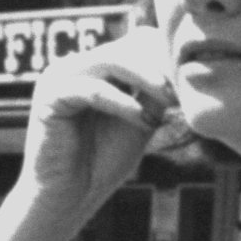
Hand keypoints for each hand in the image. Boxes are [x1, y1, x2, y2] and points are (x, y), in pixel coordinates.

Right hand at [16, 25, 177, 224]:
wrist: (68, 199)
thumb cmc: (102, 162)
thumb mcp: (140, 120)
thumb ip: (154, 93)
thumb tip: (182, 68)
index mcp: (95, 67)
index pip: (136, 41)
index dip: (165, 57)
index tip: (190, 83)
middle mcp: (75, 66)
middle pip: (126, 46)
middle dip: (159, 66)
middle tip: (182, 92)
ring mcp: (59, 78)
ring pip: (111, 60)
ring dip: (145, 78)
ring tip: (169, 100)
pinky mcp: (49, 97)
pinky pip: (92, 89)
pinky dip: (122, 102)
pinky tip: (143, 119)